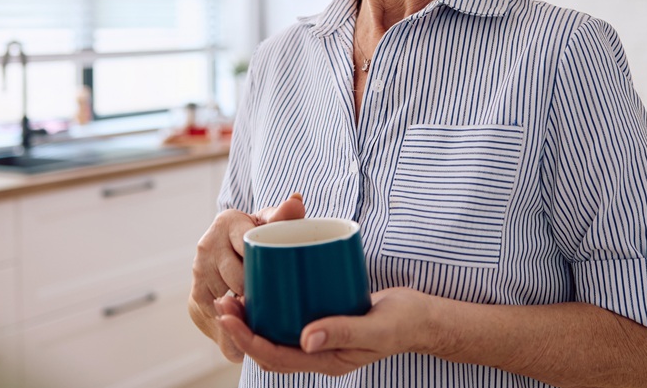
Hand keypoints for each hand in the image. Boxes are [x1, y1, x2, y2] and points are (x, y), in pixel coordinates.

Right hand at [189, 193, 304, 360]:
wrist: (225, 251)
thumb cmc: (255, 235)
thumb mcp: (269, 222)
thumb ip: (284, 215)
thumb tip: (297, 200)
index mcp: (228, 222)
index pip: (249, 247)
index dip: (264, 266)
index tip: (278, 278)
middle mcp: (208, 244)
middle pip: (238, 277)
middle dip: (255, 292)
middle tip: (276, 302)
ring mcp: (199, 270)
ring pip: (227, 300)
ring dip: (244, 311)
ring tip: (262, 315)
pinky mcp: (195, 293)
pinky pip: (217, 316)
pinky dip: (233, 323)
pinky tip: (246, 323)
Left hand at [215, 287, 430, 375]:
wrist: (423, 317)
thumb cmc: (403, 324)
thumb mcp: (376, 328)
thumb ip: (344, 332)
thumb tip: (306, 340)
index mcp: (327, 361)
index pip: (276, 357)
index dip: (248, 340)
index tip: (228, 318)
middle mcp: (319, 352)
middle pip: (270, 347)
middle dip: (242, 330)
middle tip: (223, 303)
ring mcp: (322, 336)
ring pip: (278, 333)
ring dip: (254, 319)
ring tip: (236, 296)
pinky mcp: (327, 318)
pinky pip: (293, 318)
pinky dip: (276, 306)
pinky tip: (269, 286)